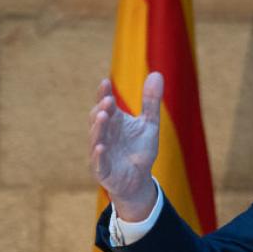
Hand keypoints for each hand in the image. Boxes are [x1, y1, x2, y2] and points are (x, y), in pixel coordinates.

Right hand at [89, 72, 162, 219]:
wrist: (138, 179)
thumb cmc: (139, 149)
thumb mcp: (149, 123)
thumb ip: (151, 101)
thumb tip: (156, 73)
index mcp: (113, 121)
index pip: (105, 103)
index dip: (104, 93)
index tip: (106, 82)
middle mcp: (103, 134)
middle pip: (98, 118)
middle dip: (102, 109)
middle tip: (108, 100)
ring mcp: (101, 151)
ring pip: (96, 137)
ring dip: (98, 127)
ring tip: (103, 115)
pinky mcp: (102, 169)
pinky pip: (98, 161)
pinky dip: (98, 154)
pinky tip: (101, 147)